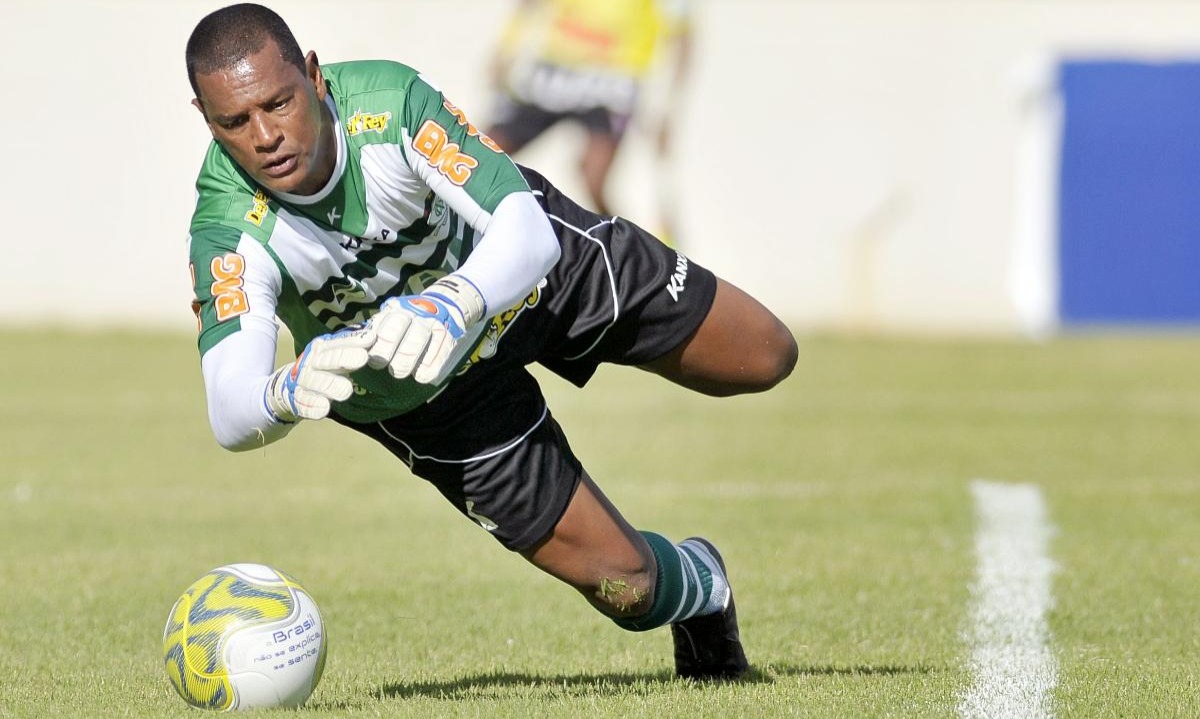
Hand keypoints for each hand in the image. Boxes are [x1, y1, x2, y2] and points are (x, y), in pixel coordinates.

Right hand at [264, 325, 374, 421]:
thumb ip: (353, 347)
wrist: (295, 383)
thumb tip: (373, 337)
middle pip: (327, 359)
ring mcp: (303, 381)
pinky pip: (304, 403)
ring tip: (347, 390)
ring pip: (315, 381)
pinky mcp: (298, 399)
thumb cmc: (325, 367)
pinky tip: (324, 408)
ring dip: (330, 385)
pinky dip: (313, 406)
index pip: (337, 343)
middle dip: (344, 358)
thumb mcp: (336, 354)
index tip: (370, 339)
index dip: (353, 341)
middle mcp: (311, 362)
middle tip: (363, 357)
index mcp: (321, 348)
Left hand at [366, 276, 485, 383]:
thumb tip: (359, 349)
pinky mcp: (449, 335)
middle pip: (400, 333)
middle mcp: (416, 313)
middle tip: (389, 369)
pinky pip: (440, 352)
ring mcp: (434, 323)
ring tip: (401, 372)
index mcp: (398, 310)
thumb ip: (377, 331)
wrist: (444, 304)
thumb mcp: (392, 318)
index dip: (378, 349)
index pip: (385, 329)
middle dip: (392, 355)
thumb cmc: (409, 319)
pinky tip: (421, 377)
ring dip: (408, 361)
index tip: (375, 362)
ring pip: (419, 341)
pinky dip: (429, 368)